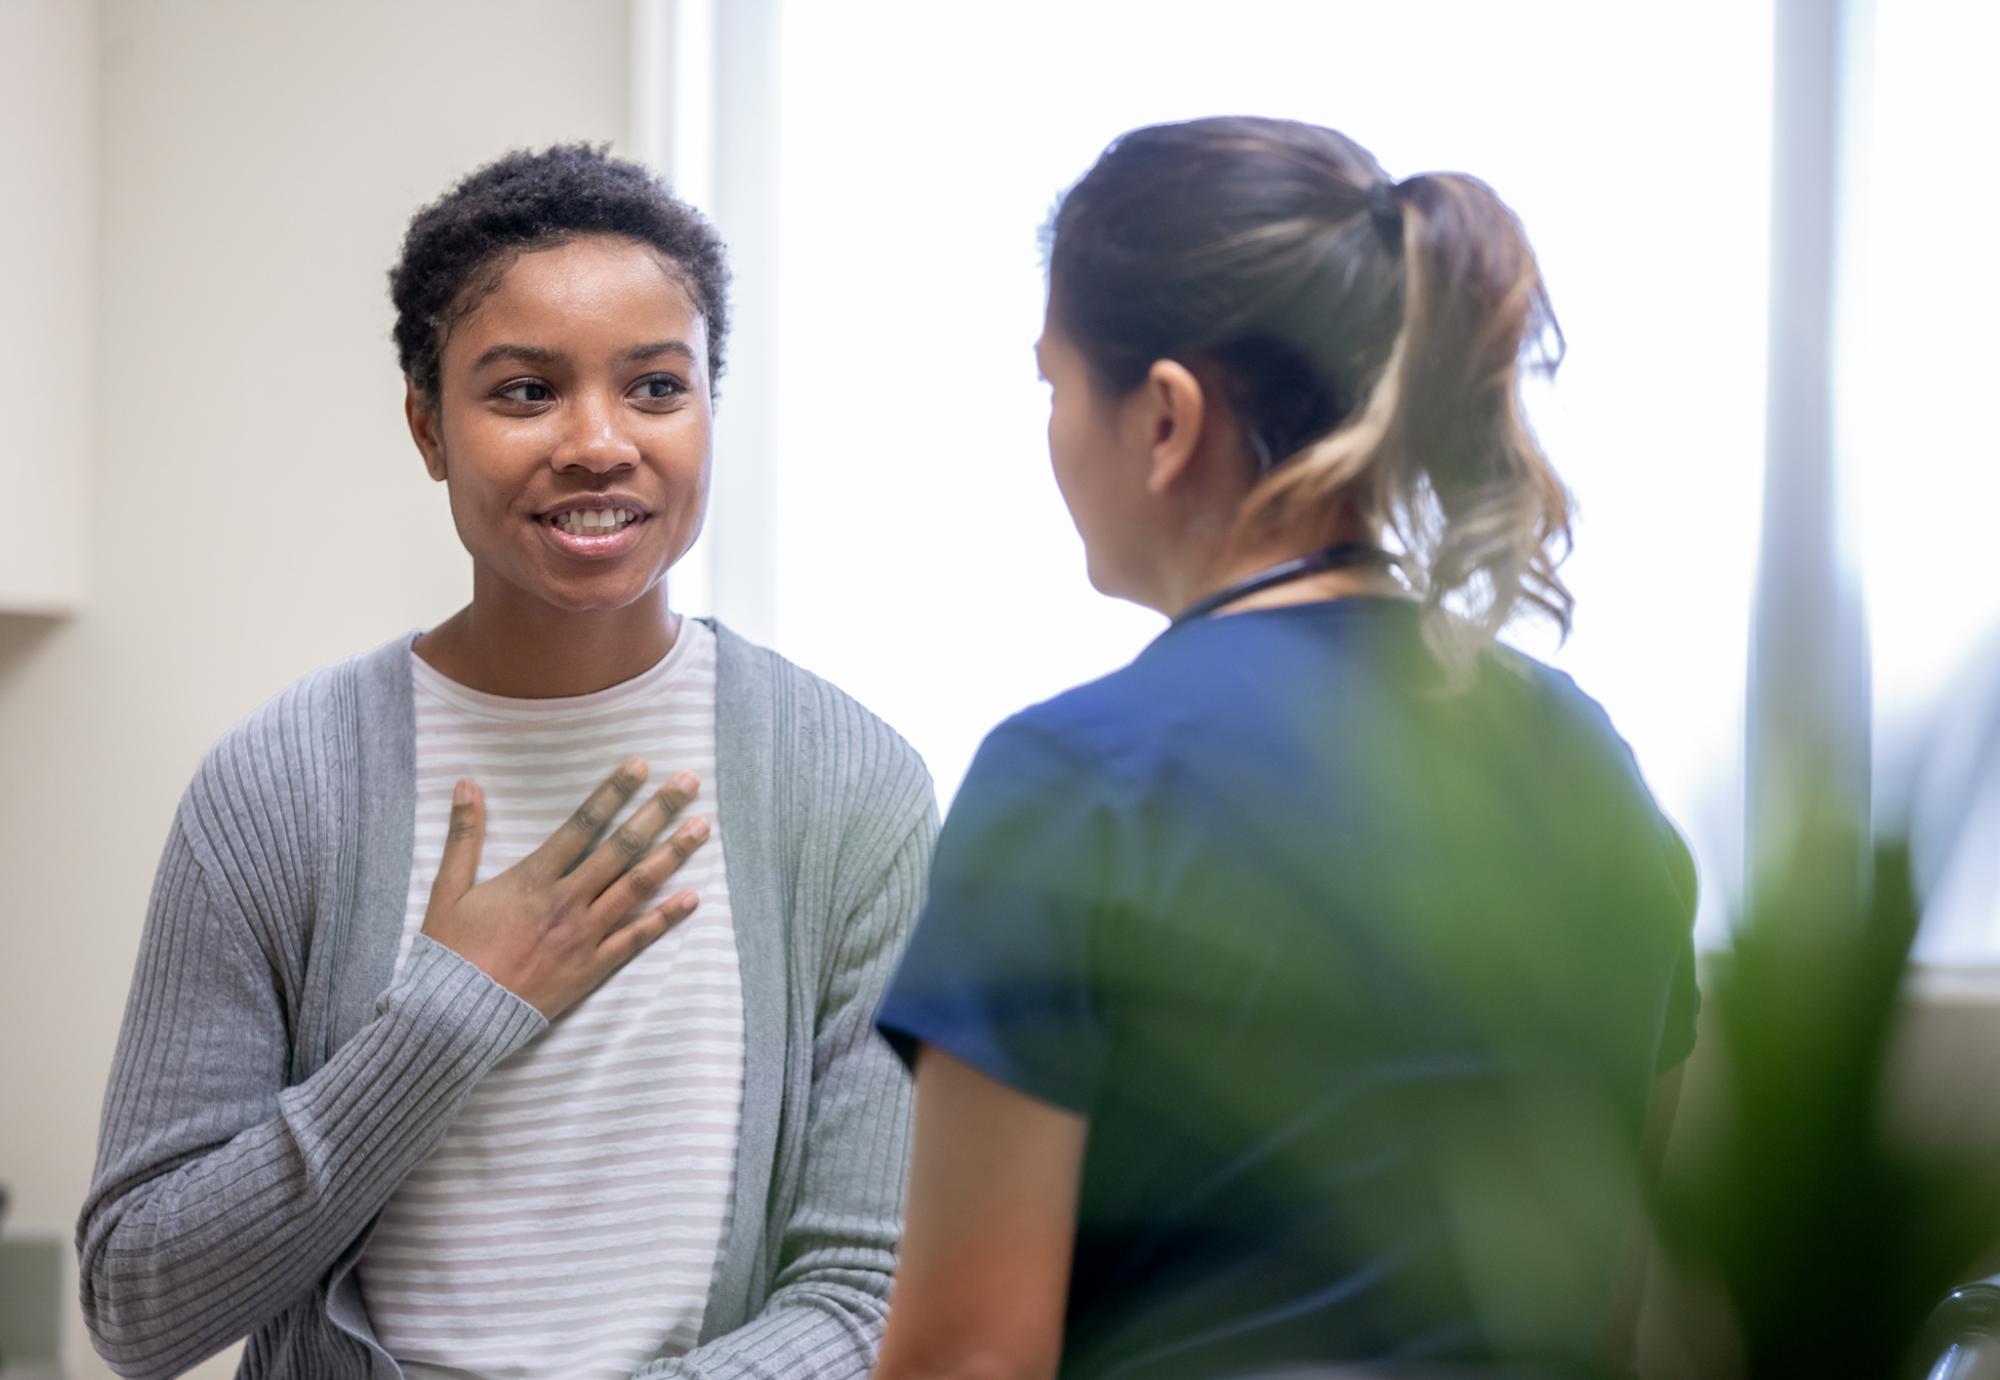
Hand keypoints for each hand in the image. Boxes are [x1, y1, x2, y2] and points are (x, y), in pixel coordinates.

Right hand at [420, 758, 709, 1019]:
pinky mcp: (592, 969)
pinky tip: (692, 897)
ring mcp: (584, 936)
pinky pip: (636, 939)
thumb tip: (467, 782)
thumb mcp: (448, 889)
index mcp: (534, 878)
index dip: (614, 791)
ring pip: (637, 887)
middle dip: (657, 812)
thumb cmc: (450, 953)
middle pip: (622, 848)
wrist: (454, 1018)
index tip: (641, 764)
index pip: (583, 823)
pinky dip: (665, 918)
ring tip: (702, 828)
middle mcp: (567, 901)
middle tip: (688, 783)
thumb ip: (464, 835)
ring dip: (672, 855)